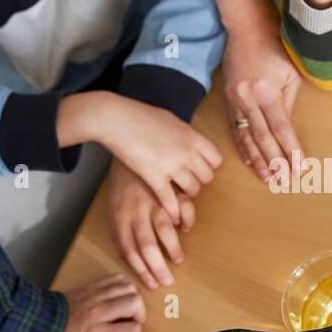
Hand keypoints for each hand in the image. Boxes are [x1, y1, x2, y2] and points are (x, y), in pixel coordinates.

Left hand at [53, 274, 145, 331]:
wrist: (36, 322)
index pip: (133, 330)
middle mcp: (98, 311)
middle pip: (135, 303)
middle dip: (139, 315)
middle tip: (129, 323)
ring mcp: (94, 296)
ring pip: (128, 288)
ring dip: (132, 299)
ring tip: (124, 310)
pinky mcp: (90, 286)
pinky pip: (116, 278)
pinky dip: (122, 286)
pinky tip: (117, 298)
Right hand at [102, 95, 221, 220]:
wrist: (116, 119)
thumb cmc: (139, 116)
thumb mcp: (170, 120)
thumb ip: (184, 134)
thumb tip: (192, 142)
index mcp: (192, 136)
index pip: (216, 159)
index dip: (209, 166)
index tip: (198, 168)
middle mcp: (186, 151)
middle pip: (207, 177)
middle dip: (198, 181)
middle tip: (187, 182)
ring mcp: (171, 165)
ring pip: (193, 190)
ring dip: (186, 195)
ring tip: (179, 194)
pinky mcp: (154, 177)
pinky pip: (171, 200)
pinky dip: (173, 210)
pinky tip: (172, 215)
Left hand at [107, 161, 194, 290]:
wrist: (128, 154)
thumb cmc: (123, 188)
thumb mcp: (115, 212)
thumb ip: (120, 235)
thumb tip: (127, 259)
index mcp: (121, 221)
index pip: (131, 252)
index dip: (142, 271)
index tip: (152, 284)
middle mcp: (137, 214)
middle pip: (148, 247)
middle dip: (159, 268)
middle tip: (168, 281)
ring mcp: (154, 202)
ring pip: (165, 230)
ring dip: (173, 248)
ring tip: (178, 259)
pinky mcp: (169, 191)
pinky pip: (182, 209)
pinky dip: (186, 220)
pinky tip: (185, 228)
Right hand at [222, 20, 304, 182]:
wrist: (246, 30)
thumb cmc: (275, 49)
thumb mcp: (290, 74)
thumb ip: (289, 103)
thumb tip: (288, 131)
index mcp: (267, 92)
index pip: (282, 129)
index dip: (291, 151)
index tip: (300, 168)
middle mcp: (248, 99)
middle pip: (263, 138)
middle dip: (275, 162)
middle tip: (285, 182)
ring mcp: (235, 102)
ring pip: (246, 138)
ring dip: (258, 161)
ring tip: (268, 179)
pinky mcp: (228, 102)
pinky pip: (235, 130)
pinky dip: (242, 148)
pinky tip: (249, 162)